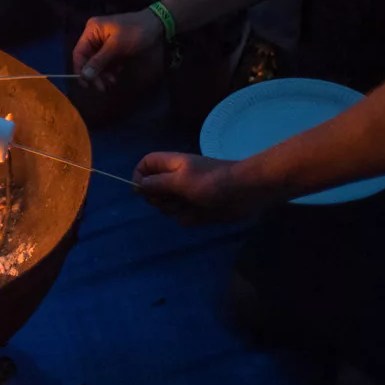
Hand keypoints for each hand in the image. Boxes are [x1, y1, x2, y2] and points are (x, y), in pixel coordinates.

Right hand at [71, 10, 164, 88]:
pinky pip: (105, 62)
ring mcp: (103, 42)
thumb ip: (99, 61)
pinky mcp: (112, 48)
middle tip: (102, 87)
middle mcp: (94, 35)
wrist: (158, 25)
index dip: (80, 69)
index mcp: (92, 30)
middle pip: (87, 58)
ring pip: (96, 62)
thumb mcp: (117, 46)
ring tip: (112, 81)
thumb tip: (84, 76)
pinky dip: (109, 70)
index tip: (86, 84)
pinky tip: (116, 74)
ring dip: (102, 73)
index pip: (79, 52)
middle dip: (94, 73)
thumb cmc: (136, 32)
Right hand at [134, 152, 261, 223]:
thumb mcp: (180, 180)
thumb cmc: (213, 181)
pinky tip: (201, 214)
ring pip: (166, 207)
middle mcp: (176, 179)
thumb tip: (138, 186)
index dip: (139, 176)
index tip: (143, 191)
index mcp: (171, 166)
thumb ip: (156, 183)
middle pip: (152, 189)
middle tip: (171, 198)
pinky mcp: (198, 210)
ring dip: (174, 209)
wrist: (247, 192)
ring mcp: (187, 195)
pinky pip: (182, 218)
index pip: (145, 165)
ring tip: (191, 205)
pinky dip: (189, 218)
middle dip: (158, 198)